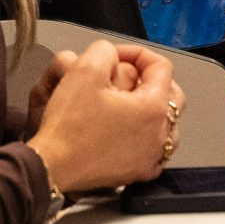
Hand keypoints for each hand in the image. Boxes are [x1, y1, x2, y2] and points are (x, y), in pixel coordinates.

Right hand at [25, 40, 181, 195]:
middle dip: (148, 78)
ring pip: (165, 123)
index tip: (115, 55)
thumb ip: (106, 50)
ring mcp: (151, 157)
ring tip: (127, 101)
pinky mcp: (139, 173)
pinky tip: (126, 129)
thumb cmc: (70, 126)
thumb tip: (111, 55)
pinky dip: (145, 134)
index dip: (137, 53)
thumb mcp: (85, 69)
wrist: (53, 167)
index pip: (161, 66)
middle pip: (171, 94)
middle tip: (124, 74)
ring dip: (150, 107)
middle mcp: (160, 135)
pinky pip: (154, 148)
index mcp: (153, 107)